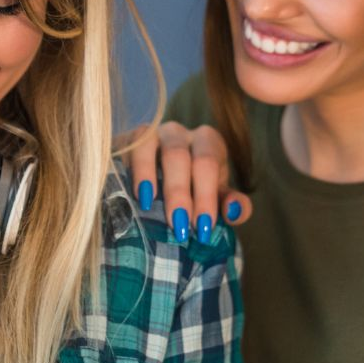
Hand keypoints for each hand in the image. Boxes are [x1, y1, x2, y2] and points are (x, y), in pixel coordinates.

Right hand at [125, 120, 251, 242]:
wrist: (152, 178)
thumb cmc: (191, 190)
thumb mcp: (214, 198)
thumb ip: (233, 206)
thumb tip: (234, 210)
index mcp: (207, 142)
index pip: (208, 164)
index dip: (206, 196)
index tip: (203, 229)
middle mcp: (180, 133)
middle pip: (180, 156)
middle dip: (180, 192)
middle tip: (179, 226)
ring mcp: (153, 133)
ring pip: (151, 148)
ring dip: (150, 177)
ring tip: (151, 207)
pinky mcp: (129, 140)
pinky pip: (132, 148)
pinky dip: (136, 171)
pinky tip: (138, 193)